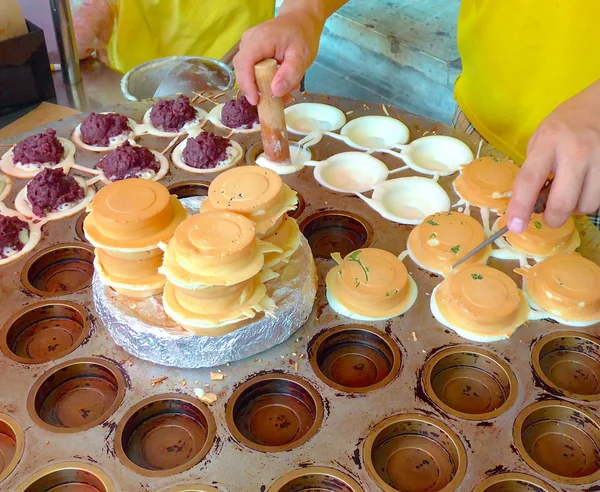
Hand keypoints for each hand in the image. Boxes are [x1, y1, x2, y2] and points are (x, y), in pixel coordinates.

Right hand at [233, 9, 324, 104]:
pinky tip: (281, 84)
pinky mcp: (251, 53)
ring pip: (248, 74)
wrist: (301, 21)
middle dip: (258, 89)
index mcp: (259, 40)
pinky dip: (265, 82)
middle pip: (243, 72)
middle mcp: (248, 42)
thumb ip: (290, 74)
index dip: (248, 85)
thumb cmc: (302, 35)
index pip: (244, 65)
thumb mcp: (302, 56)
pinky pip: (253, 71)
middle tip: (276, 100)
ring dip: (264, 87)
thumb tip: (275, 92)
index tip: (256, 101)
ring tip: (285, 91)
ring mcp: (247, 47)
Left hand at [507, 80, 599, 232]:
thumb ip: (533, 171)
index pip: (530, 180)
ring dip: (575, 209)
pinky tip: (584, 187)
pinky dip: (589, 201)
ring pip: (586, 206)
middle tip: (549, 216)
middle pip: (562, 202)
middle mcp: (576, 152)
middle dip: (552, 218)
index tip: (514, 227)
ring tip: (570, 193)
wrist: (599, 108)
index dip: (520, 207)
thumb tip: (527, 206)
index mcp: (548, 142)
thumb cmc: (563, 128)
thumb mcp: (539, 141)